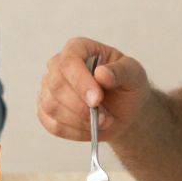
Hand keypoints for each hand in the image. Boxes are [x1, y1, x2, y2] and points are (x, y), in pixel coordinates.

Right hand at [37, 37, 151, 141]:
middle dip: (80, 106)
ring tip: (102, 122)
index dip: (80, 81)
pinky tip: (90, 129)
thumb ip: (121, 72)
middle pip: (56, 85)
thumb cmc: (127, 86)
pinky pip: (53, 125)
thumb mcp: (134, 74)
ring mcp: (49, 89)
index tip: (97, 99)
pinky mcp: (47, 111)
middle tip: (104, 118)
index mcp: (78, 48)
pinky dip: (74, 132)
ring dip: (79, 121)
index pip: (69, 61)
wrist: (124, 109)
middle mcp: (58, 65)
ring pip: (52, 107)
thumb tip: (101, 74)